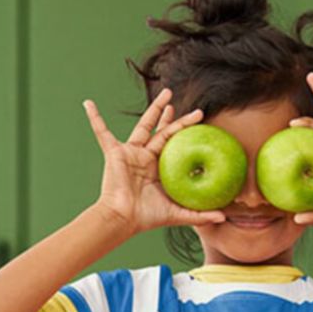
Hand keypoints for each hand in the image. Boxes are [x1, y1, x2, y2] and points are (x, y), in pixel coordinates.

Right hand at [84, 88, 226, 234]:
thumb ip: (200, 214)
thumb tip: (224, 216)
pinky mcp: (114, 153)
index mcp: (158, 167)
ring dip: (154, 108)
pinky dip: (95, 118)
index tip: (198, 116)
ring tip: (166, 93)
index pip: (173, 142)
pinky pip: (102, 132)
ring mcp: (129, 153)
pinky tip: (88, 104)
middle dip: (171, 114)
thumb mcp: (177, 213)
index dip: (183, 128)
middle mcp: (144, 157)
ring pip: (143, 125)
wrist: (123, 218)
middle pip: (161, 130)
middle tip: (178, 98)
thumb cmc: (146, 217)